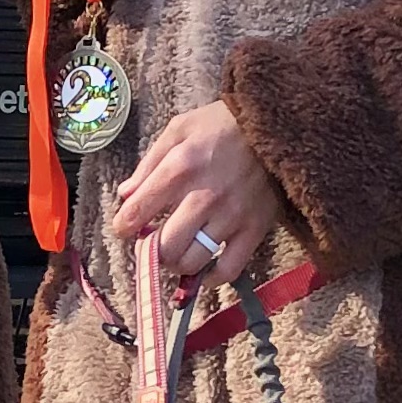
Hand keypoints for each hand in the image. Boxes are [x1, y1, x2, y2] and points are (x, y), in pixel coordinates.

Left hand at [109, 102, 289, 284]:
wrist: (278, 125)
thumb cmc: (223, 125)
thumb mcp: (180, 129)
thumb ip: (149, 162)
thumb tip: (125, 195)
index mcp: (180, 168)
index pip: (137, 211)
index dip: (124, 226)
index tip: (125, 228)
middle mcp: (204, 196)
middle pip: (165, 245)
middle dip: (151, 250)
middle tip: (153, 244)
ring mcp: (232, 216)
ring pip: (193, 261)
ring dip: (177, 264)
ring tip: (176, 254)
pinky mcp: (255, 229)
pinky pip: (229, 269)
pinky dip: (212, 277)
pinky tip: (203, 270)